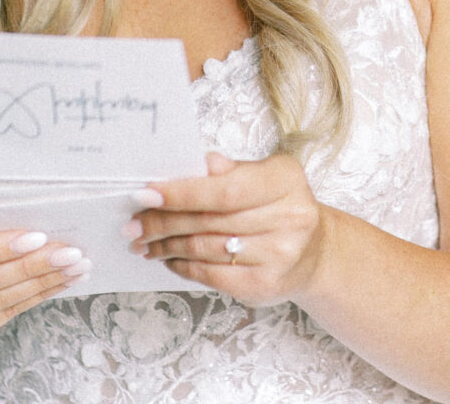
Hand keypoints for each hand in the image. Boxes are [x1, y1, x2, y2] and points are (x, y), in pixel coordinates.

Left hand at [131, 151, 327, 304]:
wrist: (314, 251)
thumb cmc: (280, 206)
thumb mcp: (265, 176)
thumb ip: (232, 170)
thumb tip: (195, 163)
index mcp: (285, 182)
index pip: (225, 189)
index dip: (182, 193)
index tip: (147, 193)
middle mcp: (289, 218)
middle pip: (210, 221)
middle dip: (164, 221)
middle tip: (135, 222)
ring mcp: (279, 256)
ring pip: (206, 249)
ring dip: (167, 245)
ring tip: (145, 240)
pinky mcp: (265, 286)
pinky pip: (211, 276)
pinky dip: (183, 266)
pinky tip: (170, 258)